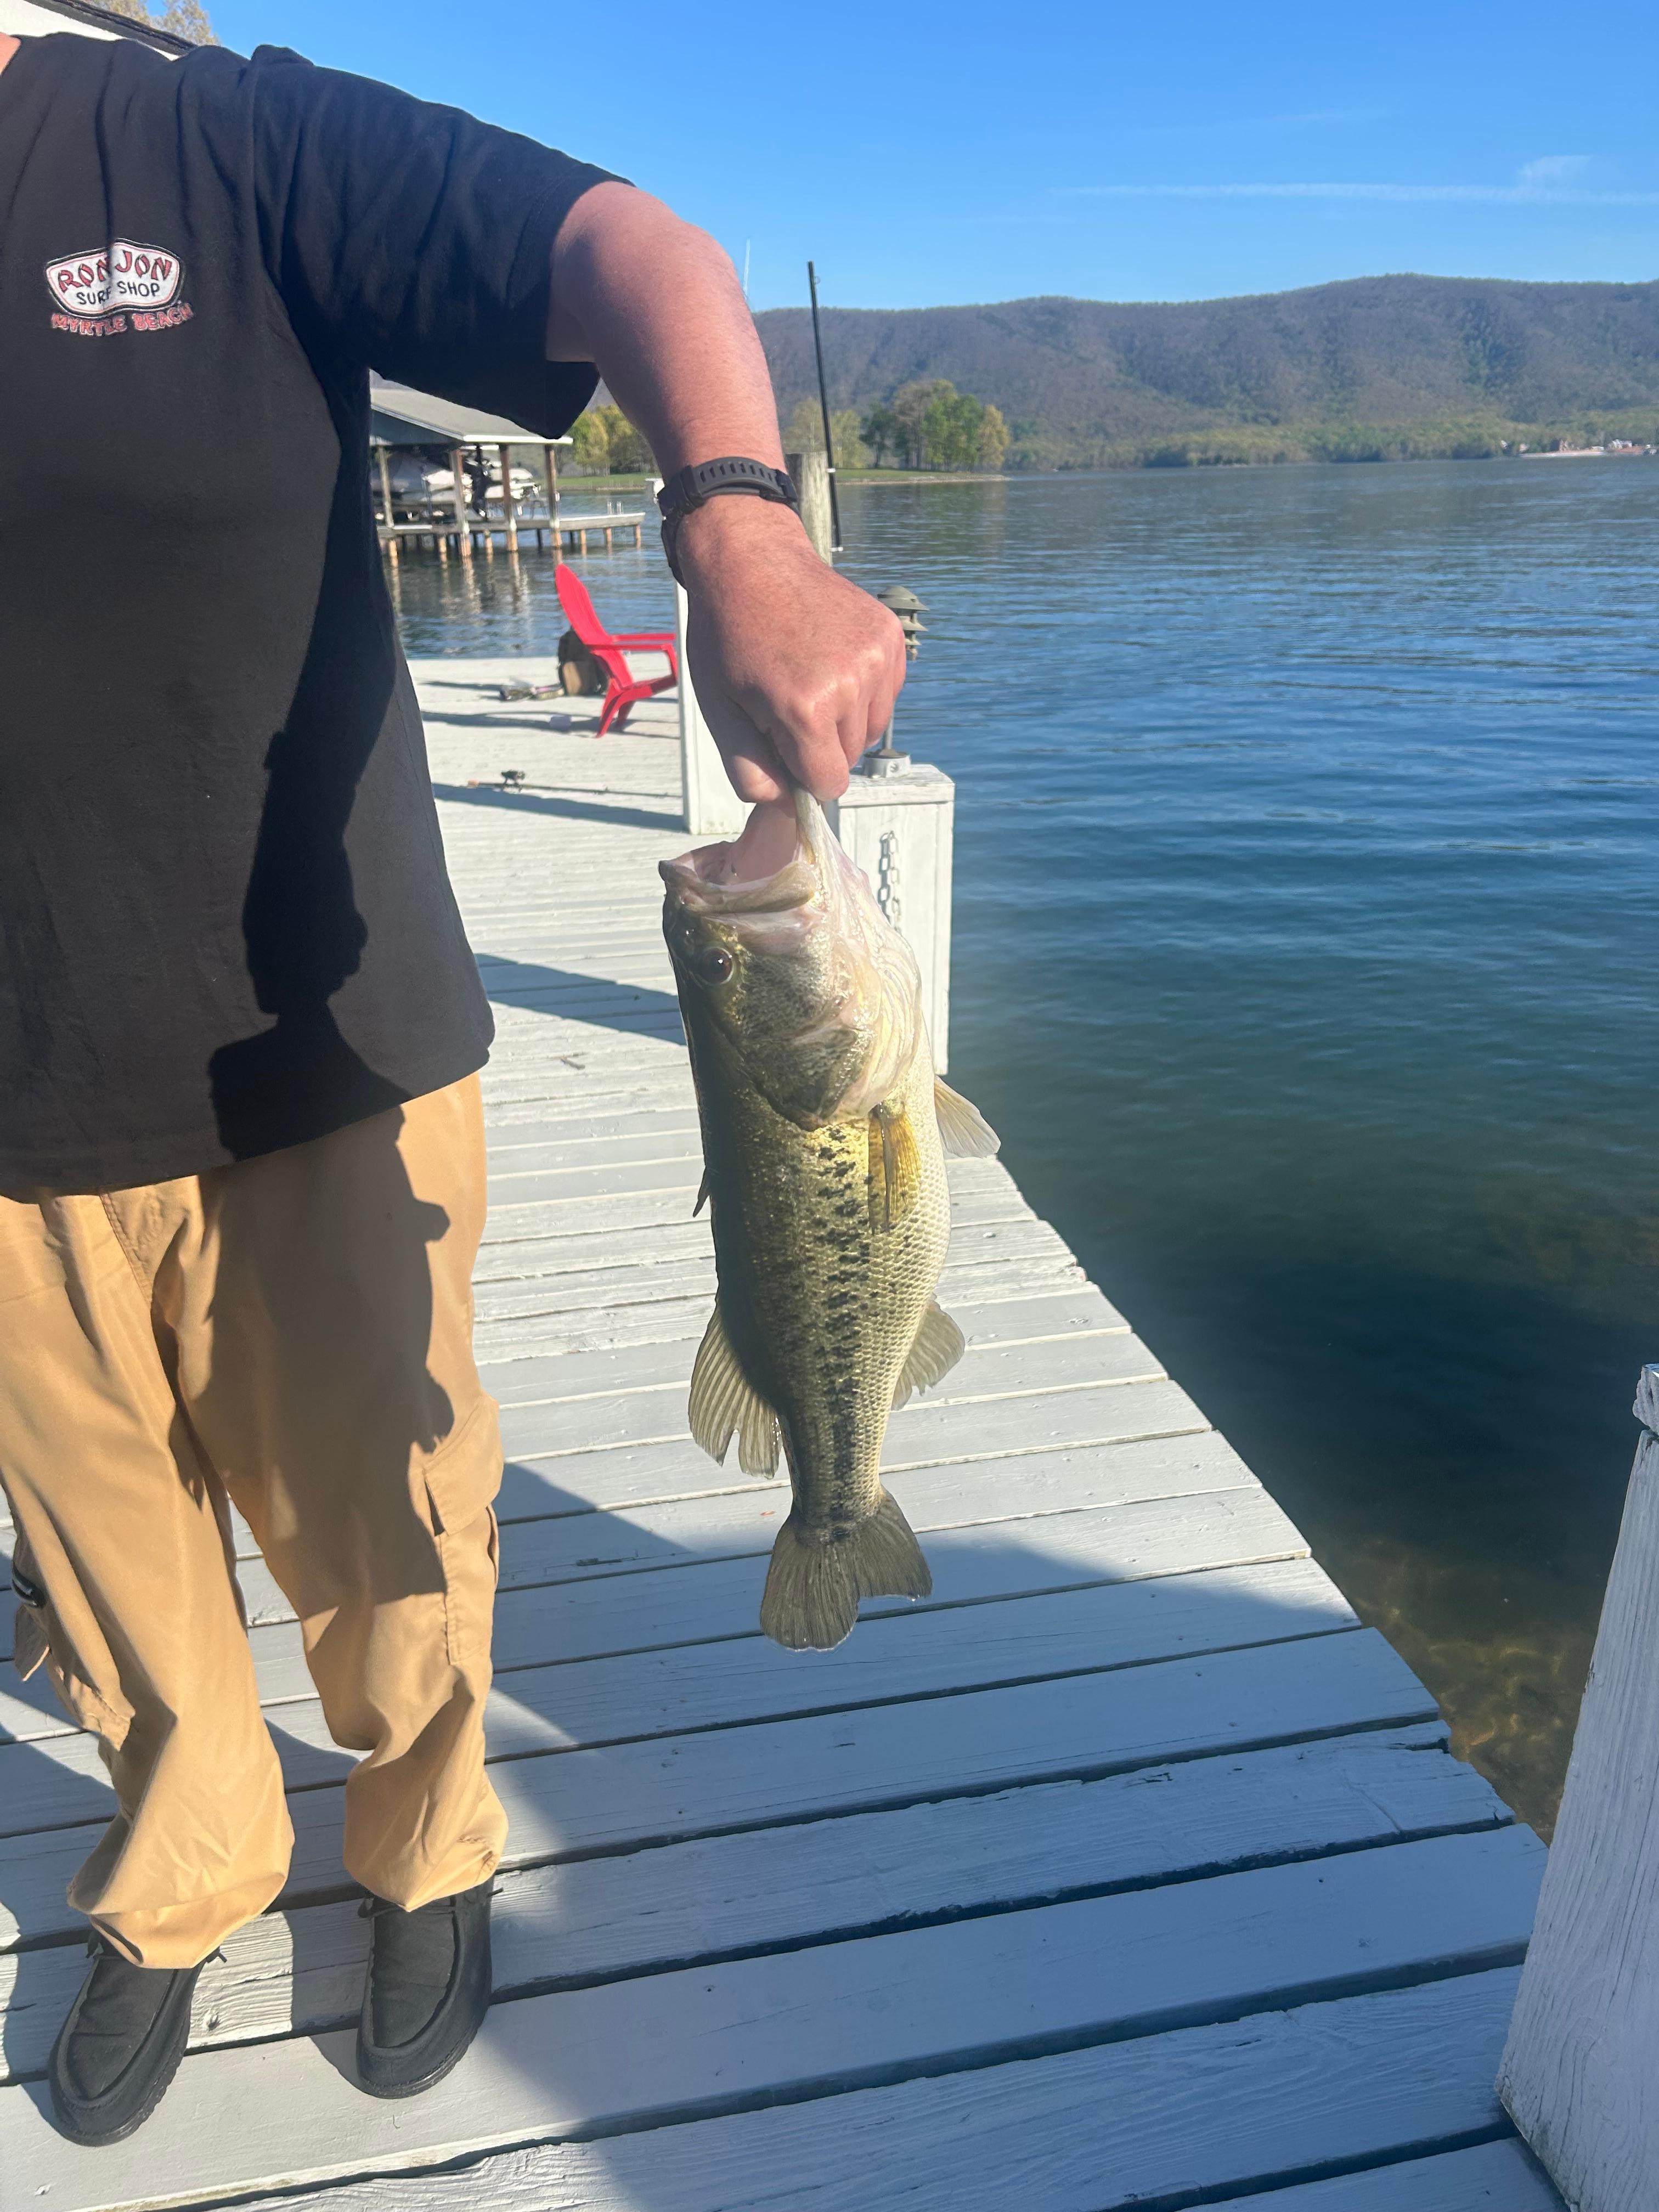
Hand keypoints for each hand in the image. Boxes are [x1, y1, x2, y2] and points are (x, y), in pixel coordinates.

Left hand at [675, 498, 906, 802]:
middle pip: (849, 759)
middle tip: (784, 702)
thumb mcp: (719, 711)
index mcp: (804, 709)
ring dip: (842, 721)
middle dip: (818, 745)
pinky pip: (885, 695)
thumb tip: (786, 806)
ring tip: (807, 680)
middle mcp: (850, 684)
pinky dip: (861, 692)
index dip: (801, 775)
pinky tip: (828, 662)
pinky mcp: (889, 638)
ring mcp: (875, 657)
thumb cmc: (727, 638)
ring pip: (870, 730)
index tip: (780, 746)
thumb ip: (749, 771)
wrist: (749, 560)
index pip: (829, 785)